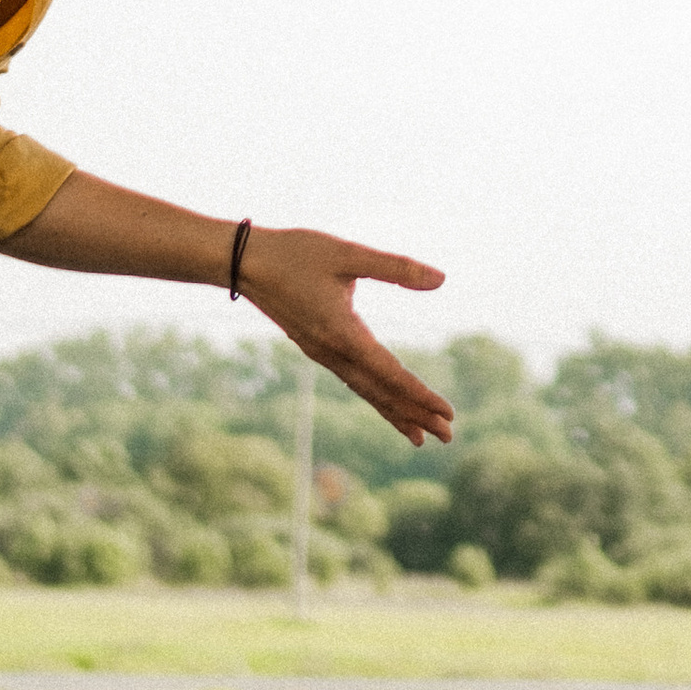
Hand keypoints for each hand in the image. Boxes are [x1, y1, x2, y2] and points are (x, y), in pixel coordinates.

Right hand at [238, 227, 453, 447]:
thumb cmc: (296, 253)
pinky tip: (383, 401)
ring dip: (394, 412)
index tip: (448, 414)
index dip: (420, 395)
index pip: (390, 374)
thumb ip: (395, 268)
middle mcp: (332, 353)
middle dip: (414, 415)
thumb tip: (442, 279)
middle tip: (448, 436)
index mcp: (343, 333)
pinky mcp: (315, 347)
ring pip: (365, 390)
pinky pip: (351, 380)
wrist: (243, 262)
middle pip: (380, 392)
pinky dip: (373, 396)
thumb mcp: (348, 254)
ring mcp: (321, 354)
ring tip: (419, 436)